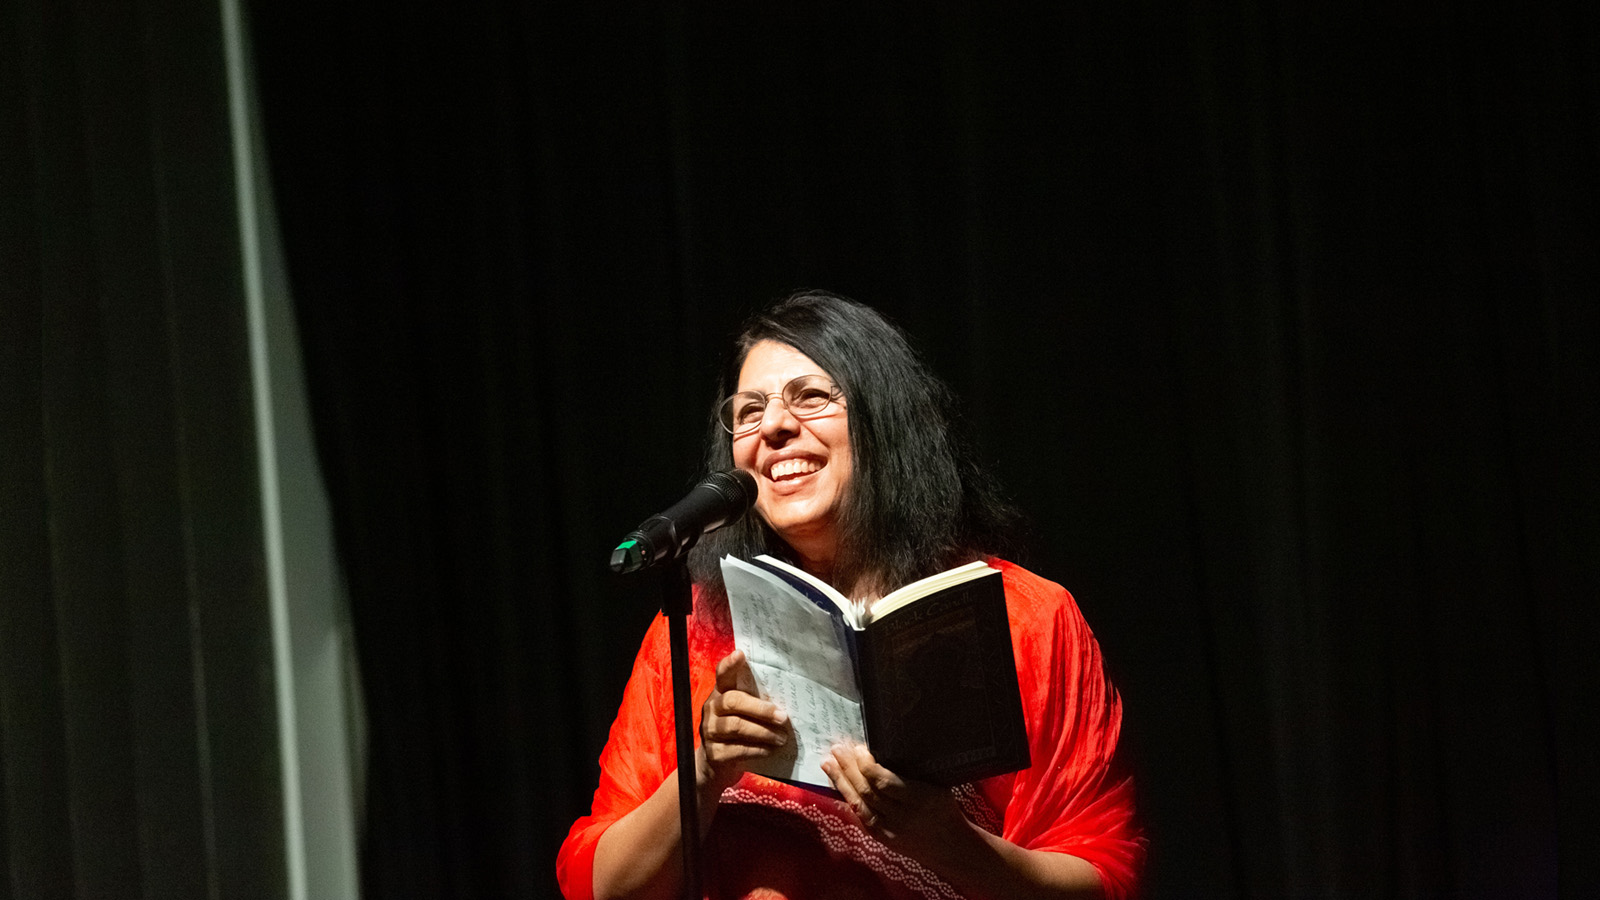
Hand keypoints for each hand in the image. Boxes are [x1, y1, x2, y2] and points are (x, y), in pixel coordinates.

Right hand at [697, 650, 789, 793]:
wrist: (716, 766)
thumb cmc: (737, 732)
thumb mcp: (743, 713)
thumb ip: (755, 702)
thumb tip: (788, 697)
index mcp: (720, 694)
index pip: (722, 675)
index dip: (729, 665)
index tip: (741, 654)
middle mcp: (711, 709)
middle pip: (733, 701)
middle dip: (761, 709)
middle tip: (783, 717)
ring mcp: (710, 731)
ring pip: (737, 726)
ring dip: (764, 732)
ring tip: (782, 738)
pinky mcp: (714, 754)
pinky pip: (738, 749)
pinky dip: (758, 749)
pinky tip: (770, 750)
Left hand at [821, 744, 978, 859]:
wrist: (950, 847)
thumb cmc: (945, 809)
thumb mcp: (936, 786)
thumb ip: (912, 773)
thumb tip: (883, 748)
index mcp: (920, 798)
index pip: (884, 781)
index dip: (867, 764)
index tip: (860, 748)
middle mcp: (902, 816)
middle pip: (867, 790)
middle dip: (848, 768)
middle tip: (837, 748)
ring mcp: (889, 829)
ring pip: (859, 803)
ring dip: (841, 781)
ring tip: (828, 763)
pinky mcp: (881, 838)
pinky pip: (859, 815)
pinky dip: (847, 798)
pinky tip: (837, 784)